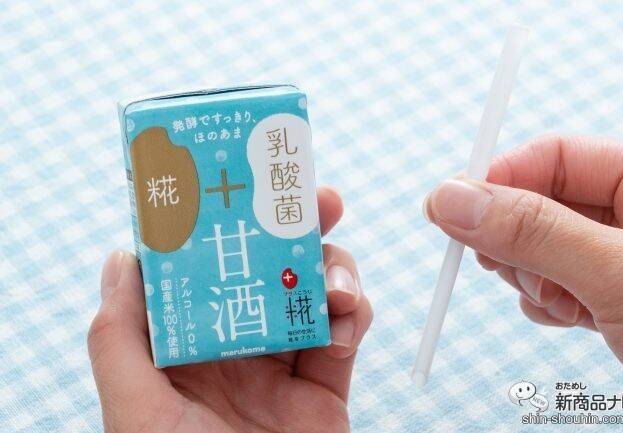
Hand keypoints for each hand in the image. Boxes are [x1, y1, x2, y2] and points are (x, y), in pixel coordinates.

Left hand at [88, 187, 371, 432]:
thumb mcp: (136, 410)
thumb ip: (118, 338)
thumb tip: (124, 255)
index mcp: (185, 345)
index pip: (203, 266)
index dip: (222, 221)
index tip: (242, 181)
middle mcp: (234, 345)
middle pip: (267, 268)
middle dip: (294, 227)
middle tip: (318, 198)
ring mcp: (283, 362)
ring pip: (313, 289)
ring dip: (331, 266)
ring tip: (335, 275)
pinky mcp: (327, 383)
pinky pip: (347, 330)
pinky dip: (354, 311)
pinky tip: (345, 315)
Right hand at [423, 135, 622, 390]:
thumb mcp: (622, 277)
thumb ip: (533, 232)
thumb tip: (452, 198)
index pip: (557, 155)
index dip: (501, 177)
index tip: (452, 206)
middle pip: (543, 200)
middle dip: (514, 236)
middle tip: (500, 265)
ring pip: (544, 247)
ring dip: (532, 276)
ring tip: (560, 304)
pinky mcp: (618, 296)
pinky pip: (558, 283)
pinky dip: (548, 302)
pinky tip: (568, 318)